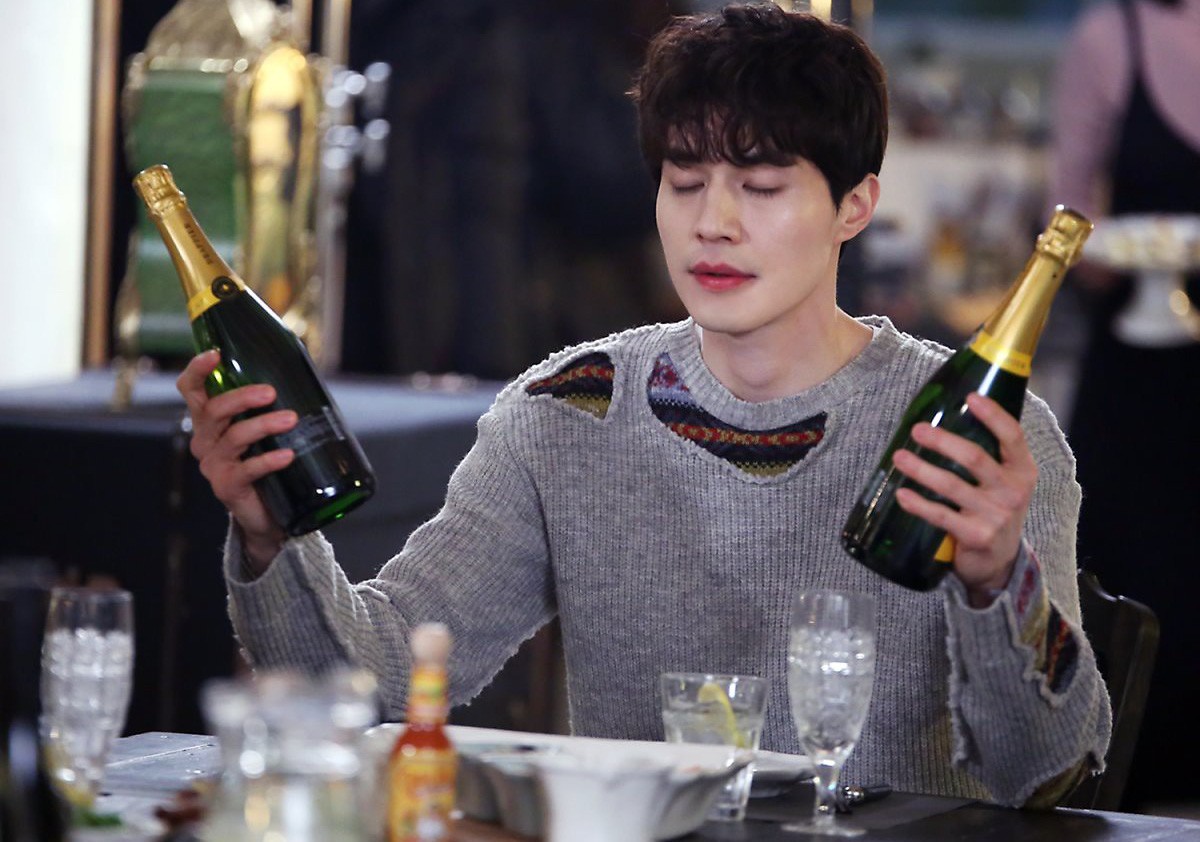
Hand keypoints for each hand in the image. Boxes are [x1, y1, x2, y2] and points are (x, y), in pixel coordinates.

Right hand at [176, 350, 294, 570]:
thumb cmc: (267, 463)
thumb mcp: (264, 431)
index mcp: (209, 421)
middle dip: (242, 397)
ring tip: (291, 419)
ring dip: (264, 425)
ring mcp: (213, 465)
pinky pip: (248, 469)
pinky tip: (288, 455)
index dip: (197, 369)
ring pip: (234, 437)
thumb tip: (303, 372)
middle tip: (271, 392)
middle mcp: (205, 440)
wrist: (268, 514)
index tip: (216, 354)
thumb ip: (270, 405)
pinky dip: (269, 460)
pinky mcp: (227, 487)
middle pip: (214, 410)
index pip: (191, 390)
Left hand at [890, 392, 1036, 606]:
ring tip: (899, 458)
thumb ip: (989, 455)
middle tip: (917, 430)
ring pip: (952, 485)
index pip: (1012, 436)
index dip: (993, 415)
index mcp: (1022, 471)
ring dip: (921, 469)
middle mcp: (1012, 491)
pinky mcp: (976, 536)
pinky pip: (940, 515)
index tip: (970, 397)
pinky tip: (901, 494)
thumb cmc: (995, 510)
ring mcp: (995, 515)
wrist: (1000, 562)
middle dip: (943, 441)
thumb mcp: (1004, 482)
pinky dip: (918, 504)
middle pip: (975, 458)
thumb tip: (948, 418)